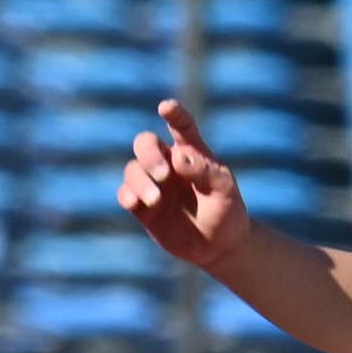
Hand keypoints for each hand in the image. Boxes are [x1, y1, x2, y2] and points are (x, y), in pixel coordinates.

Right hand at [118, 97, 252, 271]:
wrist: (217, 245)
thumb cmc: (227, 210)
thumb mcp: (224, 190)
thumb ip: (204, 171)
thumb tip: (177, 157)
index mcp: (192, 153)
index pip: (182, 126)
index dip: (174, 115)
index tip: (166, 107)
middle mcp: (168, 164)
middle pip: (145, 143)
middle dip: (149, 155)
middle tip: (163, 174)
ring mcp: (153, 184)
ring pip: (132, 169)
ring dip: (140, 181)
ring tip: (155, 199)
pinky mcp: (142, 207)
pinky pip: (125, 193)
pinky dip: (127, 195)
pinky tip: (134, 203)